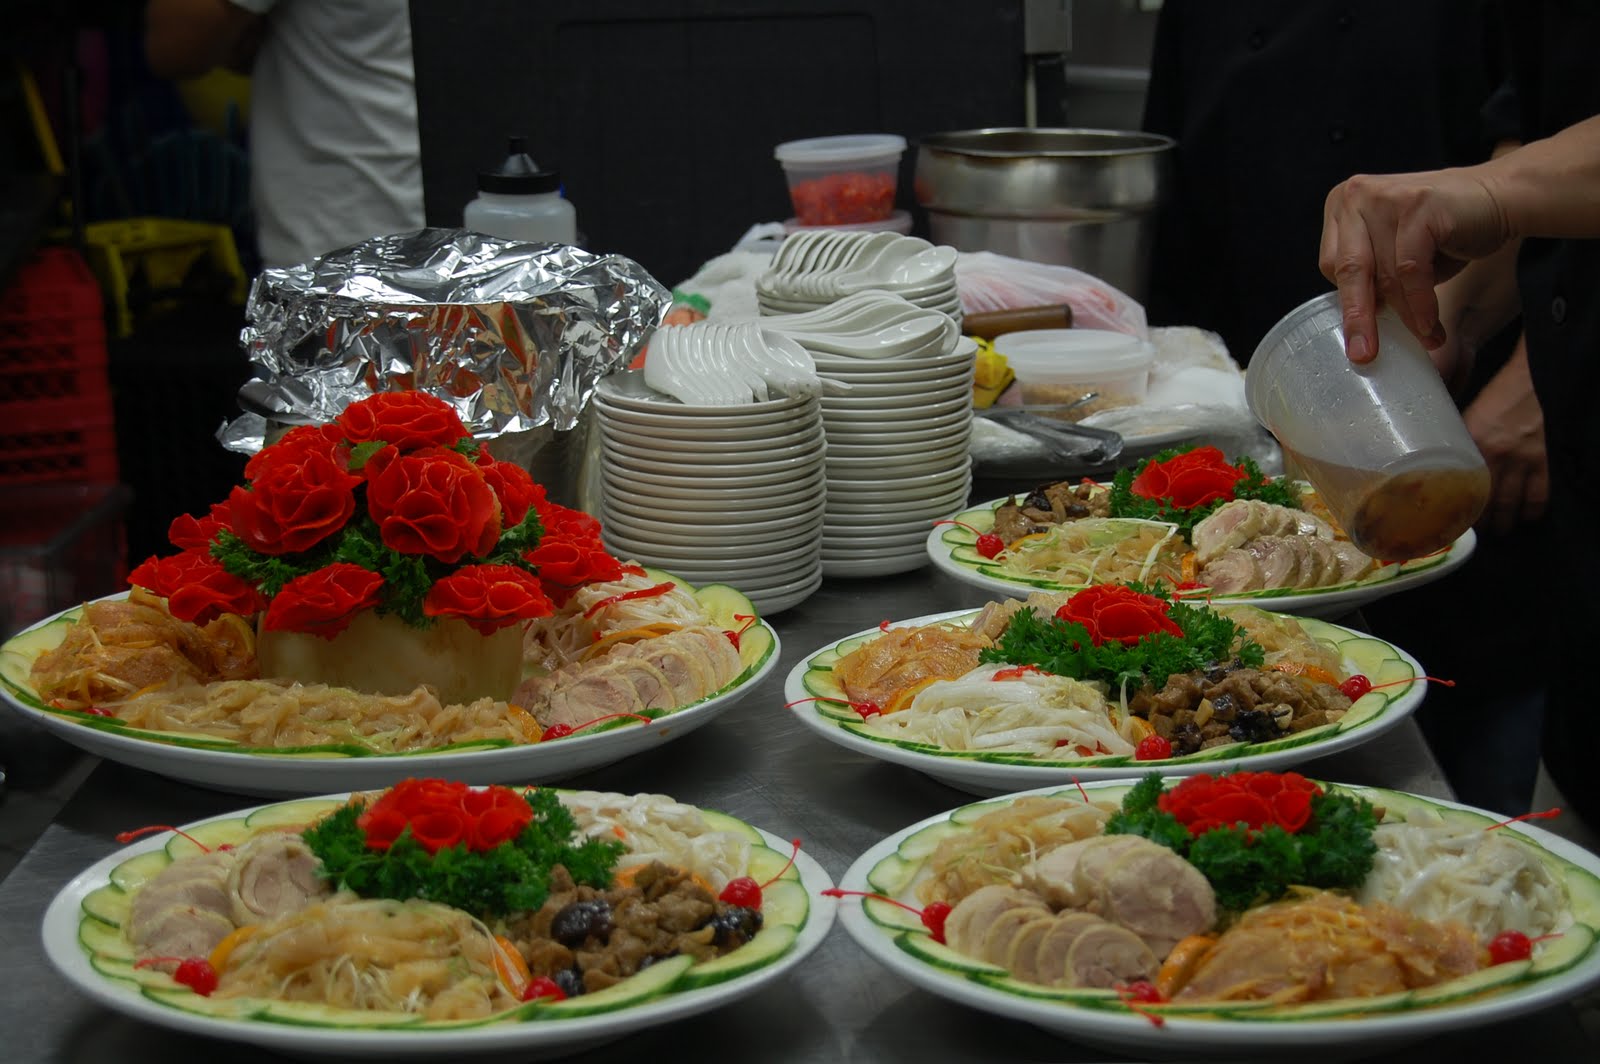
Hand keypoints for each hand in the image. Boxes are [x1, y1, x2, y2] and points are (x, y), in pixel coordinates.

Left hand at [1319, 168, 1511, 362]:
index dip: (1349, 301)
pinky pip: (1411, 269)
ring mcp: (1386, 197)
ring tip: (1425, 337)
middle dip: (1358, 318)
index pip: (1331, 265)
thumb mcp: (1395, 257)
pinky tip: (1430, 325)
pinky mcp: (1417, 205)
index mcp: (1342, 205)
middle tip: (1363, 356)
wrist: (1499, 198)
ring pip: (1386, 274)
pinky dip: (1421, 303)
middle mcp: (1357, 195)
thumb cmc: (1443, 234)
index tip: (1359, 335)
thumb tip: (1358, 332)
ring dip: (1406, 314)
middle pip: (1349, 270)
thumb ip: (1373, 280)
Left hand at [1463, 338, 1547, 533]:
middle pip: (1487, 501)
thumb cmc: (1497, 392)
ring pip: (1513, 502)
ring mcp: (1523, 460)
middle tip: (1478, 533)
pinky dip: (1534, 510)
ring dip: (1506, 521)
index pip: (1460, 486)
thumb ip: (1458, 438)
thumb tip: (1438, 457)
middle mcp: (1496, 456)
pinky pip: (1540, 493)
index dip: (1456, 507)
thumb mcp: (1468, 414)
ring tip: (1501, 530)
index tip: (1450, 520)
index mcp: (1471, 444)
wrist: (1532, 377)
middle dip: (1482, 522)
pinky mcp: (1545, 459)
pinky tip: (1528, 517)